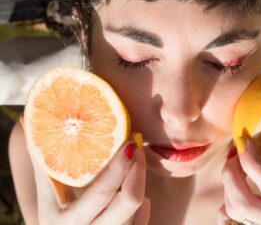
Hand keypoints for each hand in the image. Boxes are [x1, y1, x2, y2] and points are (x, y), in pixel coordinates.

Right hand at [31, 140, 149, 224]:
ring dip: (140, 185)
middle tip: (137, 147)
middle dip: (138, 170)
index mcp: (70, 223)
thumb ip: (45, 168)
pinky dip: (143, 208)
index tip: (129, 143)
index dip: (119, 166)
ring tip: (135, 165)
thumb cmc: (54, 219)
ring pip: (137, 212)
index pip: (102, 193)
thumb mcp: (47, 198)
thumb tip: (33, 129)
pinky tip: (141, 197)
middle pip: (129, 202)